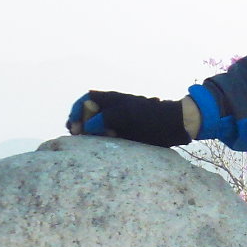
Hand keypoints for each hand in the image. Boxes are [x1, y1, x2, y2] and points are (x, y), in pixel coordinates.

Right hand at [66, 91, 193, 146]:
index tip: (74, 125)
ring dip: (87, 136)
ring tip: (86, 142)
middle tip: (77, 136)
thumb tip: (86, 127)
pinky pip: (104, 139)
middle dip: (79, 124)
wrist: (172, 126)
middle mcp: (110, 111)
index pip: (85, 101)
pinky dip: (99, 143)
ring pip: (93, 129)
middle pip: (86, 116)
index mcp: (110, 99)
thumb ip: (105, 118)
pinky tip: (99, 147)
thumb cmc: (150, 116)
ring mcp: (115, 124)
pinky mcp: (121, 136)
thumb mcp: (126, 113)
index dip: (76, 111)